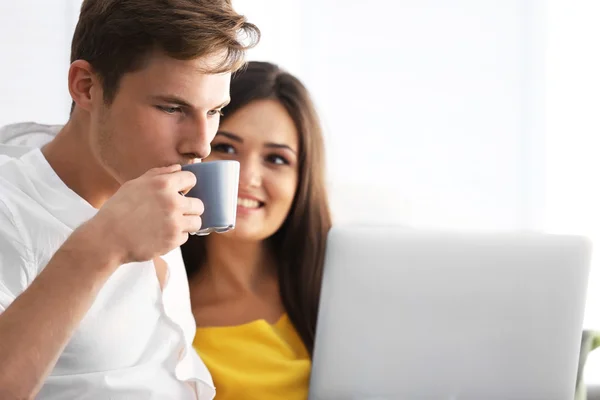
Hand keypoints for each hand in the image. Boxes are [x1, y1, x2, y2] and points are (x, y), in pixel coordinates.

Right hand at [85, 165, 202, 263]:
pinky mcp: (173, 240)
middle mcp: (172, 202)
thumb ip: (158, 174)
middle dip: (189, 208)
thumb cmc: (118, 210)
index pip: (191, 178)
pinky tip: (162, 234)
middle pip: (199, 204)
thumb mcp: (134, 185)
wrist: (107, 238)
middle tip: (177, 212)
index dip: (187, 185)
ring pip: (197, 222)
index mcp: (163, 184)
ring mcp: (175, 222)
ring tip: (173, 224)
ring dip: (187, 223)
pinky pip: (186, 237)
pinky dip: (176, 237)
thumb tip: (178, 168)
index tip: (182, 192)